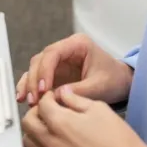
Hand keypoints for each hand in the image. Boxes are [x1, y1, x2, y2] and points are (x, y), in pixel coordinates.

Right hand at [16, 34, 132, 105]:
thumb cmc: (114, 80)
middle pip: (40, 60)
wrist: (121, 83)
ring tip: (28, 101)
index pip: (53, 53)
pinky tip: (25, 99)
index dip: (44, 70)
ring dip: (29, 84)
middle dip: (35, 80)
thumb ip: (78, 90)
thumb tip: (55, 96)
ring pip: (35, 68)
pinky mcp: (54, 72)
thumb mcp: (100, 86)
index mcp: (77, 44)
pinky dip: (30, 87)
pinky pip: (38, 77)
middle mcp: (64, 49)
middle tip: (34, 99)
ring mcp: (58, 61)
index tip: (43, 90)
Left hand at [20, 86, 146, 146]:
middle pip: (27, 122)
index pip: (41, 103)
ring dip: (35, 131)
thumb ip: (74, 98)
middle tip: (49, 111)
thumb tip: (61, 92)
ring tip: (50, 128)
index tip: (54, 97)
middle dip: (36, 112)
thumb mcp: (98, 109)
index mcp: (60, 122)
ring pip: (28, 141)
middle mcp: (50, 142)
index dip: (48, 97)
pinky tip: (55, 144)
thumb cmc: (117, 139)